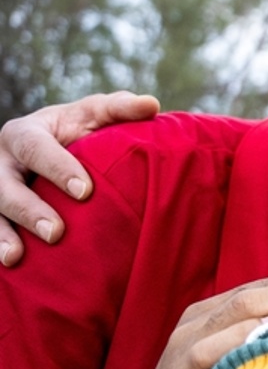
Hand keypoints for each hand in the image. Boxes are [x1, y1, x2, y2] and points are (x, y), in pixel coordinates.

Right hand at [0, 91, 158, 265]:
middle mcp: (2, 161)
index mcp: (25, 133)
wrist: (60, 152)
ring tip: (17, 256)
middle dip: (29, 209)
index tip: (85, 191)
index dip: (56, 168)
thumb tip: (151, 104)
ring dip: (3, 234)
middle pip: (6, 185)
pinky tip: (10, 263)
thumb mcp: (97, 116)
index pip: (35, 148)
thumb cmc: (81, 131)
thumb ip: (120, 109)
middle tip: (56, 232)